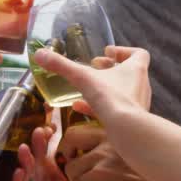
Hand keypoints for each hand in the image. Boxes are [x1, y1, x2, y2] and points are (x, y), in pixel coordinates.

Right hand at [31, 46, 151, 123]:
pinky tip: (81, 108)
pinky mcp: (132, 120)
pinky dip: (101, 106)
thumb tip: (39, 54)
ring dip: (105, 87)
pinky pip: (117, 108)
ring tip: (86, 88)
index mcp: (137, 69)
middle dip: (109, 69)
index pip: (139, 54)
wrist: (126, 130)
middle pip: (129, 72)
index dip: (123, 51)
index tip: (106, 52)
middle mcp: (142, 85)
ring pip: (122, 91)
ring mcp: (138, 103)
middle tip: (94, 67)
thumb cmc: (110, 97)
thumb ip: (62, 66)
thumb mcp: (82, 78)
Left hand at [61, 126, 159, 180]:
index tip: (71, 160)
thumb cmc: (158, 173)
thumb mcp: (138, 143)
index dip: (66, 150)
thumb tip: (86, 119)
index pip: (72, 136)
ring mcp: (101, 175)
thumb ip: (116, 135)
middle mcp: (103, 153)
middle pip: (71, 169)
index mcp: (110, 137)